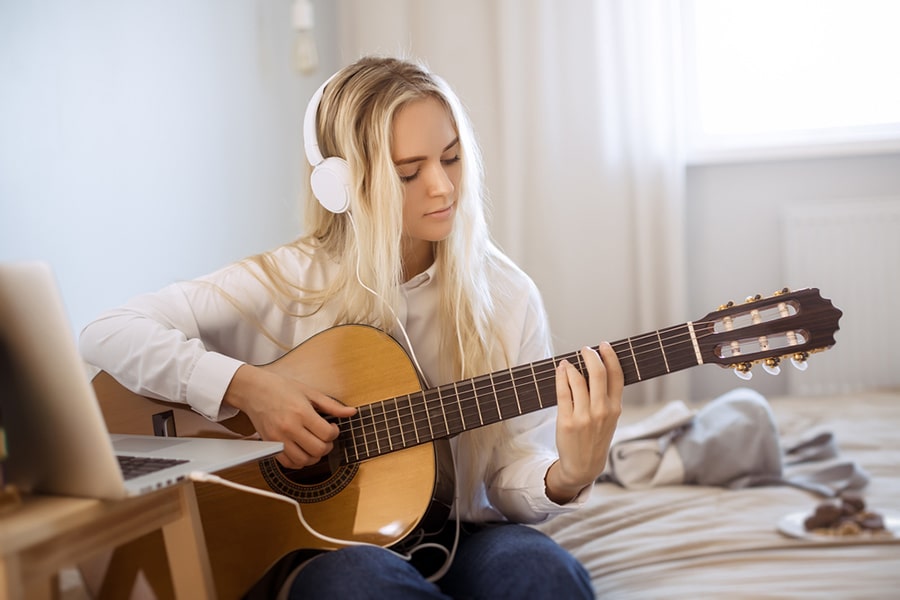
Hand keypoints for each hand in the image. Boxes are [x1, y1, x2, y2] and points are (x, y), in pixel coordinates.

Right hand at [224, 364, 356, 468]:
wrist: (254, 390)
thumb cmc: (281, 388)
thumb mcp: (310, 392)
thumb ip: (332, 406)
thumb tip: (352, 412)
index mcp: (301, 412)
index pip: (327, 434)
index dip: (335, 433)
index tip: (332, 427)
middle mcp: (289, 427)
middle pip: (318, 449)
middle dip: (327, 446)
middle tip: (325, 437)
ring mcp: (278, 438)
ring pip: (304, 460)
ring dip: (314, 456)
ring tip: (315, 444)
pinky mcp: (269, 445)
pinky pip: (288, 464)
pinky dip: (299, 462)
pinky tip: (302, 450)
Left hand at [545, 343, 622, 503]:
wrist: (583, 466)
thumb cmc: (595, 438)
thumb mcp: (609, 419)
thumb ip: (607, 397)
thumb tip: (597, 368)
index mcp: (615, 409)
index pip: (617, 376)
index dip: (611, 357)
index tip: (604, 345)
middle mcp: (601, 411)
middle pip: (598, 373)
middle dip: (591, 355)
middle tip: (585, 349)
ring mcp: (584, 416)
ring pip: (578, 379)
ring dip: (572, 366)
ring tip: (568, 363)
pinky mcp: (567, 421)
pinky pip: (563, 391)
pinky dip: (561, 376)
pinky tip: (560, 369)